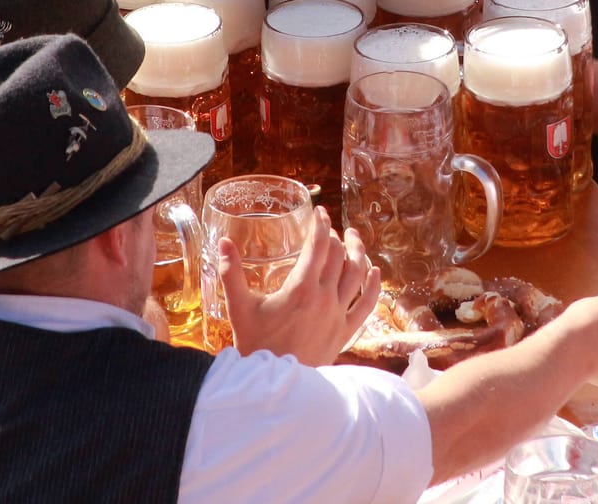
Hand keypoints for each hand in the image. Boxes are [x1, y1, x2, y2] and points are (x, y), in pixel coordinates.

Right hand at [221, 206, 380, 365]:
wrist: (274, 385)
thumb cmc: (255, 344)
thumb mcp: (239, 307)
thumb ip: (230, 272)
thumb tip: (223, 242)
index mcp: (301, 288)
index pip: (318, 245)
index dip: (320, 224)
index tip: (319, 212)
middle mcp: (325, 298)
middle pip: (339, 256)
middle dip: (335, 236)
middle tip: (328, 228)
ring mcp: (338, 316)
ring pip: (358, 274)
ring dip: (358, 252)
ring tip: (353, 239)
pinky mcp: (345, 332)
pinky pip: (367, 304)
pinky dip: (373, 285)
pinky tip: (374, 272)